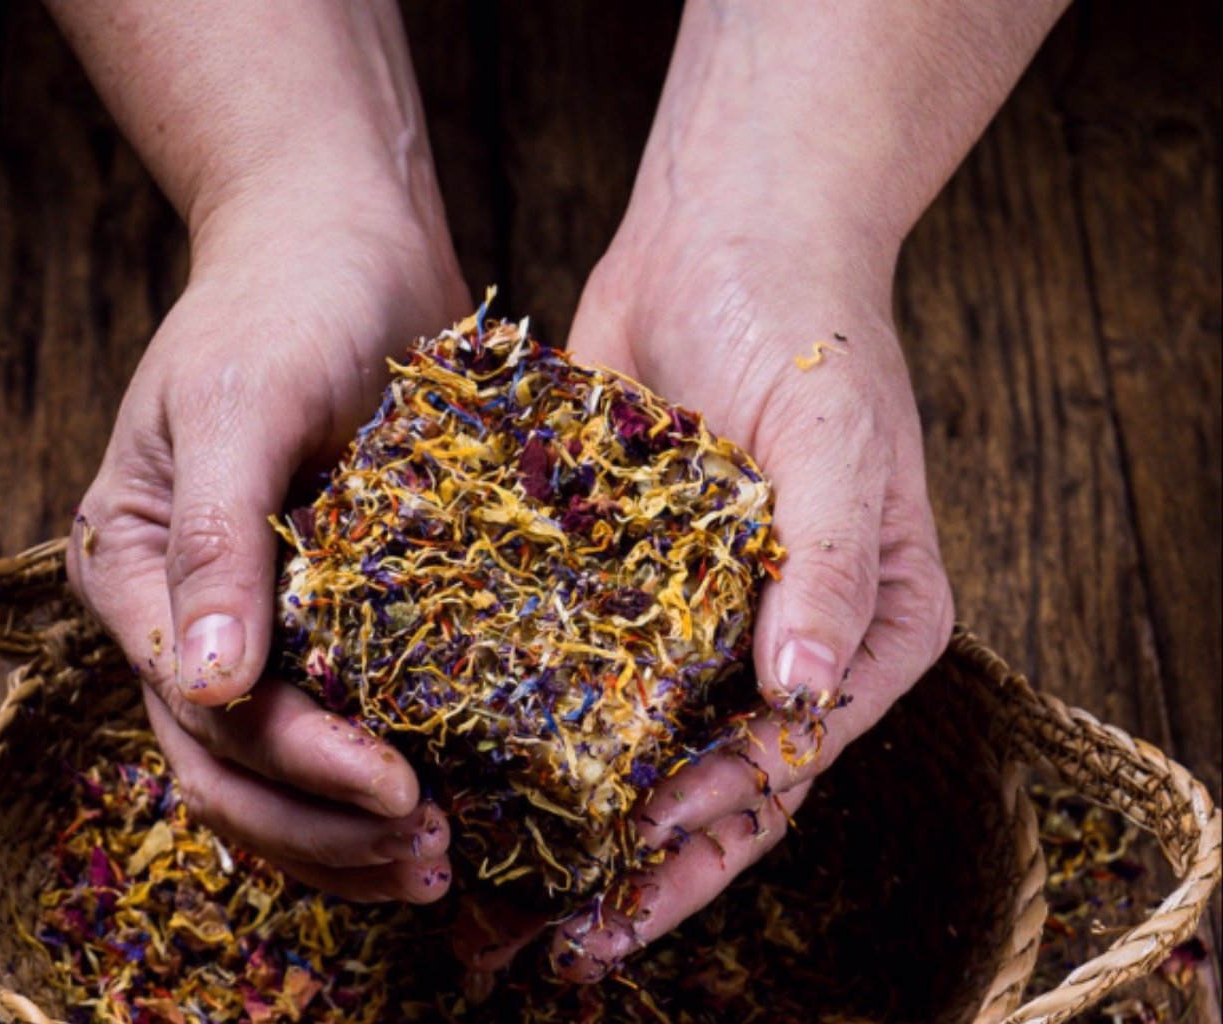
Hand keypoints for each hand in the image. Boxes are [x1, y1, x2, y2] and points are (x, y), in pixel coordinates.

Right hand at [68, 193, 468, 902]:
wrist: (345, 241)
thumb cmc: (280, 304)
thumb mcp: (237, 401)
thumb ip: (214, 536)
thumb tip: (207, 683)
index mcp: (137, 574)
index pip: (208, 711)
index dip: (299, 770)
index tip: (399, 794)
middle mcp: (187, 618)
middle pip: (236, 770)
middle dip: (328, 830)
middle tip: (438, 860)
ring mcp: (259, 626)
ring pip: (283, 774)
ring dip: (353, 833)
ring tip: (449, 863)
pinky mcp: (332, 618)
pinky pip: (346, 724)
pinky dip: (385, 776)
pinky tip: (461, 802)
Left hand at [452, 0, 1072, 984]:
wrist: (726, 231)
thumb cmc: (808, 329)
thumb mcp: (841, 442)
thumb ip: (827, 570)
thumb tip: (801, 701)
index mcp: (855, 640)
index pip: (777, 775)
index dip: (696, 845)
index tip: (612, 900)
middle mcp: (774, 648)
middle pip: (698, 792)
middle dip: (619, 874)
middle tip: (535, 950)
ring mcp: (688, 619)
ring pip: (620, 749)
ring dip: (556, 825)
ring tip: (479, 904)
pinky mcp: (613, 580)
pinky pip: (565, 669)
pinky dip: (517, 726)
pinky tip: (449, 774)